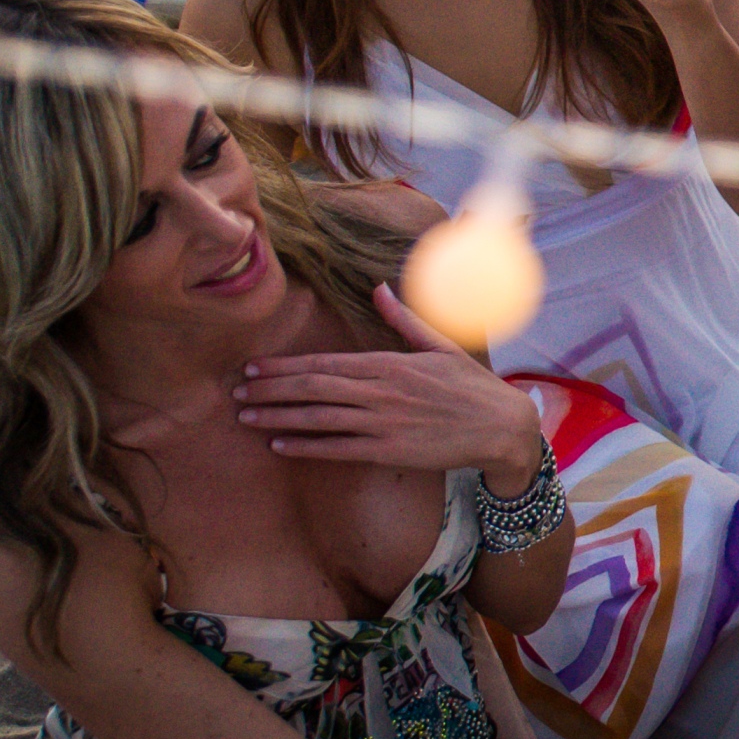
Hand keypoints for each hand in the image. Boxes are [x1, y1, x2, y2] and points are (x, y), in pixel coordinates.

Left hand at [237, 284, 545, 478]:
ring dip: (277, 416)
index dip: (286, 366)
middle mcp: (380, 392)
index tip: (255, 366)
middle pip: (312, 388)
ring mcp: (382, 423)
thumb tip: (379, 288)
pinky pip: (336, 448)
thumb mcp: (441, 345)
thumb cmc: (472, 386)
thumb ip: (404, 320)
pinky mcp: (387, 450)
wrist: (501, 428)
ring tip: (245, 415)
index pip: (325, 363)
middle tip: (237, 391)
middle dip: (271, 389)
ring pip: (317, 418)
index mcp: (389, 363)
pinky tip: (278, 443)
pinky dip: (305, 445)